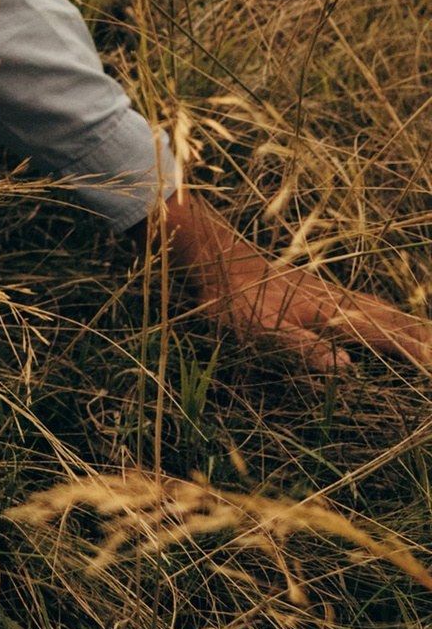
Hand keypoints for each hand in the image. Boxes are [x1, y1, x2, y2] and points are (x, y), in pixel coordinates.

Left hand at [152, 192, 431, 381]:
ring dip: (408, 325)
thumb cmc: (236, 301)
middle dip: (421, 337)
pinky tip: (385, 318)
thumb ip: (305, 349)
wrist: (217, 259)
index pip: (387, 334)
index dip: (415, 351)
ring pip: (382, 310)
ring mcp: (331, 294)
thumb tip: (348, 368)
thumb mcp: (263, 332)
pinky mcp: (320, 293)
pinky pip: (367, 305)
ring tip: (426, 341)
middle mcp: (340, 301)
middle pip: (393, 319)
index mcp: (334, 312)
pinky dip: (388, 316)